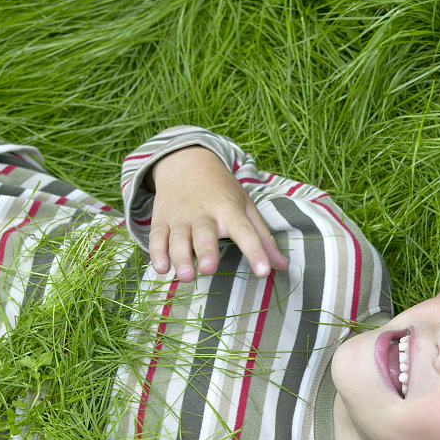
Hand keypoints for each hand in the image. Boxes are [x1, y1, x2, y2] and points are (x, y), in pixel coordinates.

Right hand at [148, 146, 288, 280]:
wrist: (186, 162)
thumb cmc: (222, 191)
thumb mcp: (246, 208)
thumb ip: (263, 238)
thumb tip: (282, 266)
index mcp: (230, 210)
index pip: (245, 232)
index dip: (255, 251)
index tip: (263, 271)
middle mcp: (204, 214)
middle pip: (205, 234)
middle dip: (206, 252)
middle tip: (208, 270)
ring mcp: (181, 217)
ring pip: (179, 238)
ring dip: (180, 257)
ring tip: (185, 276)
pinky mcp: (162, 220)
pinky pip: (157, 237)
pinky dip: (156, 252)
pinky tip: (161, 268)